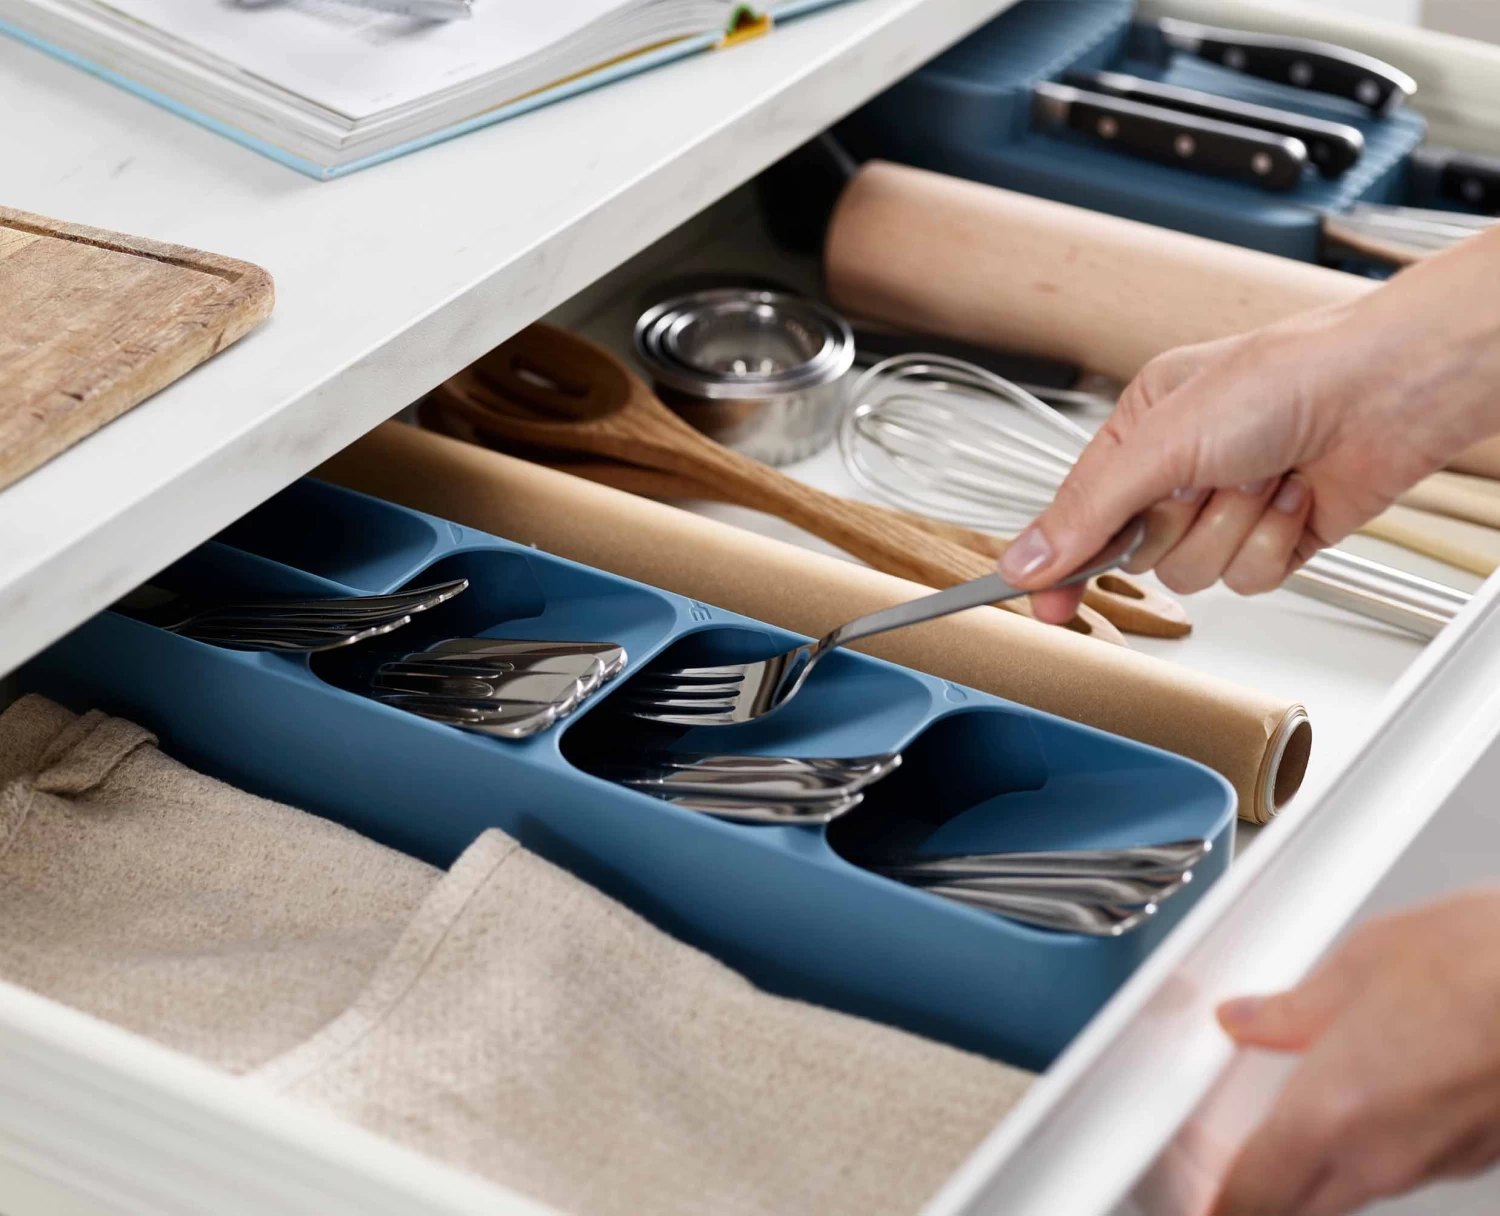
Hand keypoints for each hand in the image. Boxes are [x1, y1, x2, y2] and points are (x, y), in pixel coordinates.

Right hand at [998, 228, 1499, 621]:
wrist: (1384, 392)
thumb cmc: (1284, 378)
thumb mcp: (1161, 442)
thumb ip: (1087, 511)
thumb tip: (1028, 559)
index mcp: (1140, 432)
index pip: (1078, 514)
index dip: (1060, 563)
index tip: (1044, 607)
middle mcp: (1181, 470)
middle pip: (1138, 554)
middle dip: (1176, 525)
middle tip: (1198, 485)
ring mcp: (1228, 507)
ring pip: (1195, 573)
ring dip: (1232, 528)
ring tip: (1260, 477)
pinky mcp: (1275, 537)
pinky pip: (1248, 579)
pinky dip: (1273, 541)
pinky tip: (1292, 495)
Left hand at [1210, 890, 1499, 1215]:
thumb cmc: (1490, 961)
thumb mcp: (1364, 962)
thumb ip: (1291, 1009)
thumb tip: (1247, 1020)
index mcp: (1334, 1111)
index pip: (1251, 1195)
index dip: (1216, 1201)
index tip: (1196, 1189)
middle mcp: (1385, 1155)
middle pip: (1298, 1207)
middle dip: (1260, 1193)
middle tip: (1233, 1153)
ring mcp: (1439, 1163)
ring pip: (1353, 1189)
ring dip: (1316, 1167)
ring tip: (1293, 1107)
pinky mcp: (1480, 1155)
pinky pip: (1405, 1164)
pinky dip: (1374, 1144)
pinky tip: (1371, 1091)